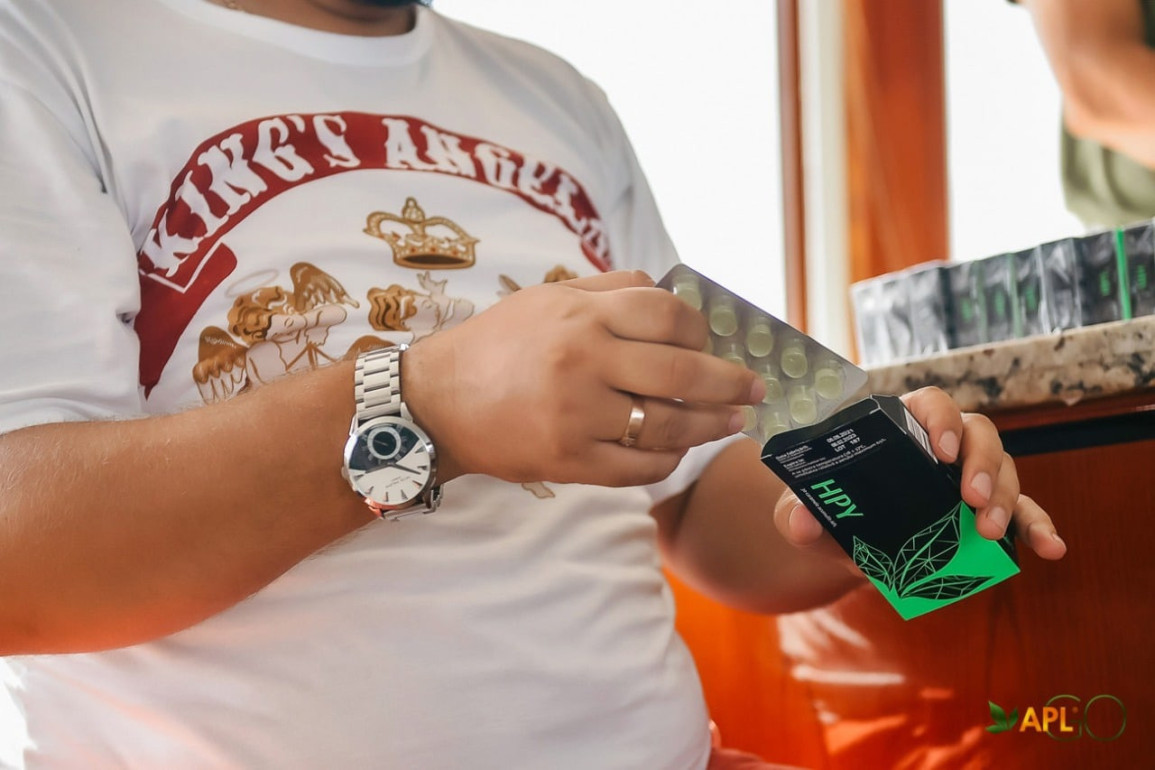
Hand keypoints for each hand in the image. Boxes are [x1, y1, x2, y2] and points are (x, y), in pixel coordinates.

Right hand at [403, 270, 764, 486]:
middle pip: (681, 370)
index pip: (668, 314)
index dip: (703, 330)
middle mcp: (583, 360)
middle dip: (730, 381)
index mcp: (581, 314)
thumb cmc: (496, 345)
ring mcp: (577, 415)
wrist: (436, 400)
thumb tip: (672, 298)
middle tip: (755, 388)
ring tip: (731, 422)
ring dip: (709, 425)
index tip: (716, 343)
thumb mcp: (548, 298)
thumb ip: (609, 290)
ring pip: (666, 423)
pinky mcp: (568, 460)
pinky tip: (680, 452)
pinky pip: (638, 466)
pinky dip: (667, 461)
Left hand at [773, 386, 1067, 565]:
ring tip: (988, 533)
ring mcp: (969, 477)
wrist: (847, 548)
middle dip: (980, 463)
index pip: (930, 404)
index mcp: (900, 427)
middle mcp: (943, 445)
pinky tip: (1050, 548)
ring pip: (1004, 469)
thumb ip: (796, 514)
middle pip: (980, 432)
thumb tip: (800, 522)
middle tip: (969, 499)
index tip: (941, 450)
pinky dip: (1038, 527)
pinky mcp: (986, 512)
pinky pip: (1022, 512)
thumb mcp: (804, 512)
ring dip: (1005, 498)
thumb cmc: (829, 513)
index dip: (941, 420)